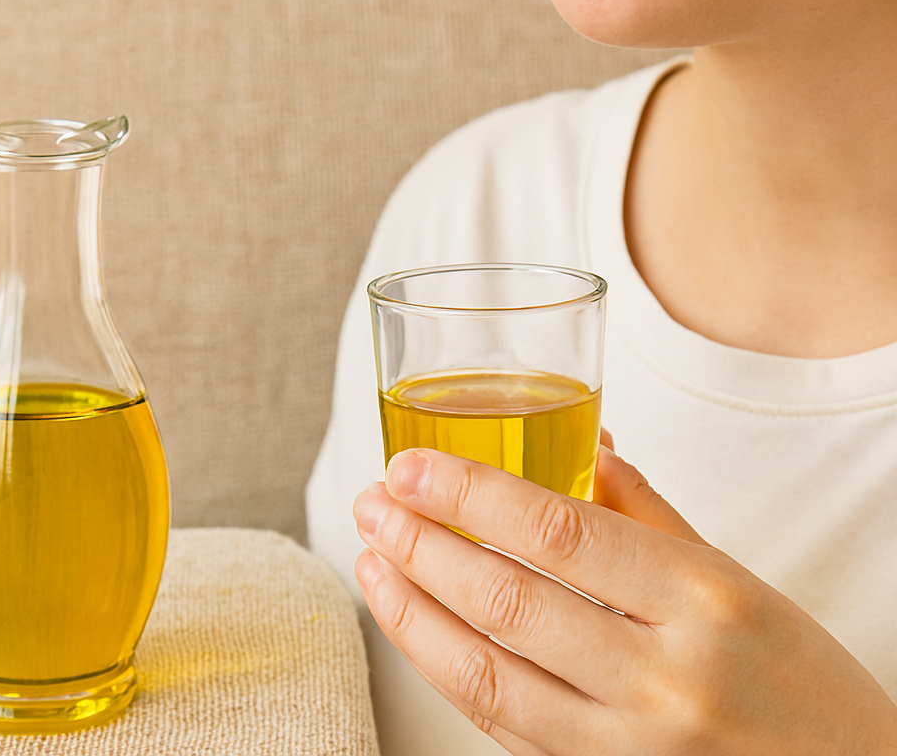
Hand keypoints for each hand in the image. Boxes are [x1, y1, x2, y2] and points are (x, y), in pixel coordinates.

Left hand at [352, 446, 896, 754]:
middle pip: (508, 600)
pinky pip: (502, 723)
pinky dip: (445, 668)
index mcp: (703, 599)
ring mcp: (630, 746)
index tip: (412, 464)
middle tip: (373, 502)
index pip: (559, 532)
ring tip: (370, 559)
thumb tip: (585, 444)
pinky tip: (415, 625)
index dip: (471, 491)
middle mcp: (664, 676)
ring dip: (413, 611)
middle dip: (422, 545)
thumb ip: (647, 513)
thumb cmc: (798, 678)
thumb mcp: (736, 577)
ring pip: (488, 673)